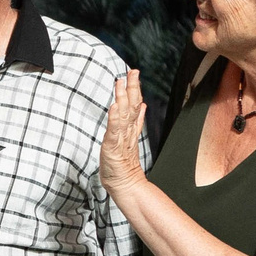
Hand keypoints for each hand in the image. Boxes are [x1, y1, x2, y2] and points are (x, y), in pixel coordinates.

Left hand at [99, 69, 148, 194]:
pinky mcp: (113, 146)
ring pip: (124, 114)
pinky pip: (114, 130)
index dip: (135, 88)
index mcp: (131, 128)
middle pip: (132, 105)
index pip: (135, 104)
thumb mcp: (128, 138)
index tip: (134, 73)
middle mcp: (128, 130)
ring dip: (123, 97)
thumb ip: (136, 121)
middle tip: (132, 71)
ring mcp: (121, 138)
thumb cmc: (123, 163)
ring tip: (121, 82)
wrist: (125, 184)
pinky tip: (114, 106)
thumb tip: (142, 105)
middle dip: (132, 87)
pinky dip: (115, 118)